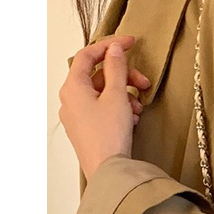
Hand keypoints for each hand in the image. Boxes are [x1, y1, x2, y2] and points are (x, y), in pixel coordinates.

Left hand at [58, 35, 150, 179]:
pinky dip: (118, 109)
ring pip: (102, 94)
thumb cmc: (109, 136)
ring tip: (138, 107)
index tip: (130, 43)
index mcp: (73, 87)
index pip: (89, 55)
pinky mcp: (86, 130)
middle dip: (123, 77)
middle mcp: (70, 99)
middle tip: (143, 83)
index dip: (110, 45)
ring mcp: (77, 116)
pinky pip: (102, 110)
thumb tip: (115, 49)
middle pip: (98, 76)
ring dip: (124, 95)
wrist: (108, 171)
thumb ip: (116, 68)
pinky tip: (132, 119)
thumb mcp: (117, 95)